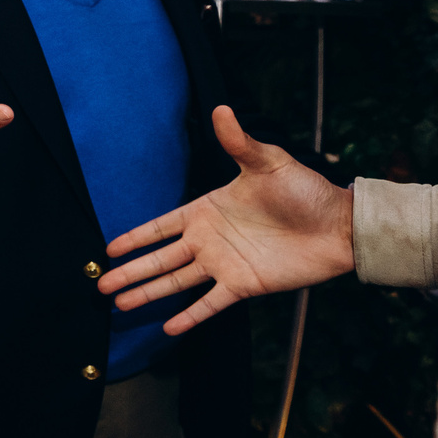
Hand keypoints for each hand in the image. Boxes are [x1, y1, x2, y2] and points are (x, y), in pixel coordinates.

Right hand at [99, 107, 353, 334]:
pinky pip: (210, 304)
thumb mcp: (267, 162)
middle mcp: (209, 240)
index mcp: (207, 210)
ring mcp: (224, 265)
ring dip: (148, 294)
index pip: (161, 227)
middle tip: (100, 284)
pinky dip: (190, 317)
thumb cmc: (304, 190)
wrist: (337, 226)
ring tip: (119, 304)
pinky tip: (167, 329)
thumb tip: (221, 108)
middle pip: (160, 259)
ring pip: (176, 283)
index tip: (109, 248)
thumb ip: (238, 142)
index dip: (135, 237)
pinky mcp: (243, 285)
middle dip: (130, 271)